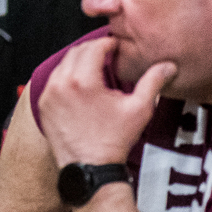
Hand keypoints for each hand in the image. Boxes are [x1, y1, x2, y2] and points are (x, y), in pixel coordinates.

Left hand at [37, 37, 175, 167]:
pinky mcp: (43, 105)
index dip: (107, 43)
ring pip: (63, 65)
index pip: (93, 47)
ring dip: (78, 62)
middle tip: (106, 55)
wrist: (91, 169)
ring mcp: (49, 94)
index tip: (116, 46)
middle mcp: (61, 83)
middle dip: (92, 50)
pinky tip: (80, 85)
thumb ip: (153, 82)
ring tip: (94, 69)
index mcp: (83, 80)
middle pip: (76, 52)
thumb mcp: (139, 110)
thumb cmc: (115, 140)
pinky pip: (54, 81)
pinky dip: (66, 77)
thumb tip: (168, 66)